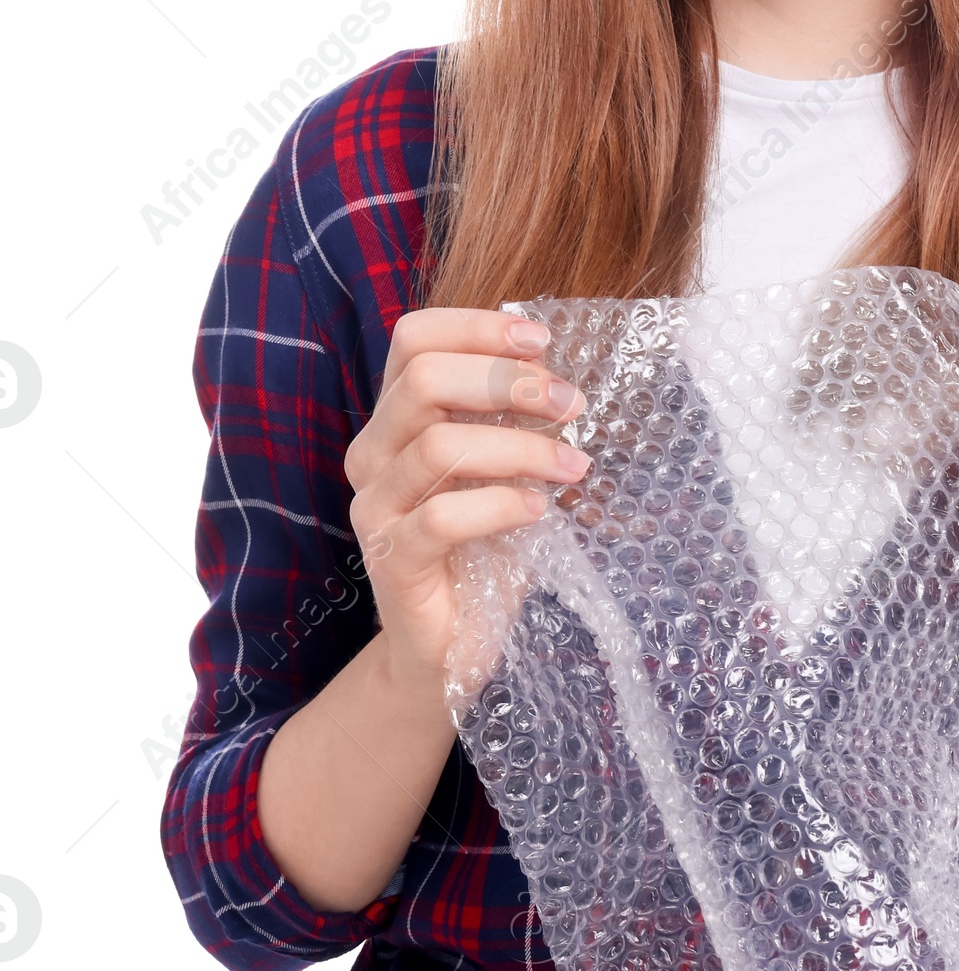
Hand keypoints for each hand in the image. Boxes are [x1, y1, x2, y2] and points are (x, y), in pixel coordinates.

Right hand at [343, 307, 588, 690]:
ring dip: (522, 448)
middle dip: (509, 382)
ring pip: (440, 446)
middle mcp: (372, 453)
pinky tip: (540, 508)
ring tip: (574, 466)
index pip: (414, 339)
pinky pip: (443, 517)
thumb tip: (553, 369)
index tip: (541, 340)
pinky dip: (501, 503)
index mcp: (396, 417)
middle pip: (425, 380)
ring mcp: (374, 506)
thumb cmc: (484, 543)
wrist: (451, 642)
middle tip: (570, 405)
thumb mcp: (502, 465)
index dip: (477, 327)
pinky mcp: (390, 558)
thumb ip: (512, 415)